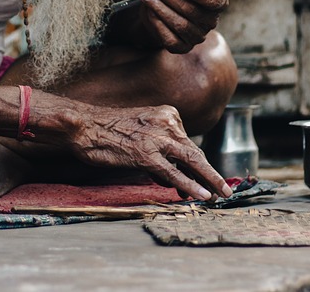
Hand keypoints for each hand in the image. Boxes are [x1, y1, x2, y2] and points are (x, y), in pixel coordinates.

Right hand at [68, 103, 231, 199]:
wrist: (84, 125)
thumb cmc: (108, 131)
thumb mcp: (140, 132)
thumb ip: (159, 149)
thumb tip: (173, 175)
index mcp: (167, 114)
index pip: (188, 142)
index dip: (197, 164)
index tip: (203, 180)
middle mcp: (166, 123)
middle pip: (196, 151)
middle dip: (211, 173)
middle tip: (224, 189)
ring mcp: (157, 139)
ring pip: (192, 160)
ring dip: (210, 180)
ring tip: (222, 194)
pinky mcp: (146, 154)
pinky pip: (174, 173)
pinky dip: (190, 185)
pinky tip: (202, 195)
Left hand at [135, 0, 251, 52]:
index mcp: (218, 1)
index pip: (212, 1)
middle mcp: (210, 21)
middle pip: (192, 12)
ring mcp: (197, 36)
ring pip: (180, 25)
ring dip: (159, 7)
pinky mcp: (182, 47)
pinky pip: (171, 40)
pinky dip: (157, 24)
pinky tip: (149, 11)